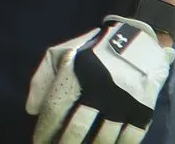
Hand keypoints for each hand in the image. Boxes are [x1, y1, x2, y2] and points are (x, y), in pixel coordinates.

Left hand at [27, 16, 173, 143]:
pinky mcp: (143, 109)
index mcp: (75, 72)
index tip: (39, 143)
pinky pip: (129, 140)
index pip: (55, 109)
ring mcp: (123, 101)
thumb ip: (41, 79)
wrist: (138, 41)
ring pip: (103, 139)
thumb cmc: (92, 51)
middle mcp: (99, 88)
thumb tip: (31, 111)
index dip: (45, 130)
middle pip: (78, 128)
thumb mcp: (61, 54)